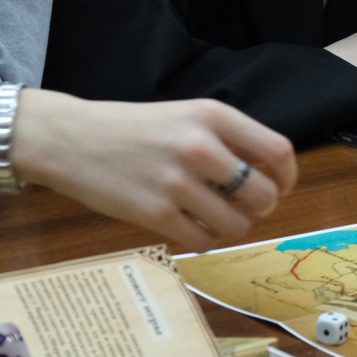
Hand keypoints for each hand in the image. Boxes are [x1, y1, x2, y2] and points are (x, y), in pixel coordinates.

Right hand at [14, 94, 297, 251]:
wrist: (69, 138)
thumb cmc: (130, 128)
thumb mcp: (184, 116)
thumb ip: (226, 139)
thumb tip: (269, 176)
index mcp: (212, 115)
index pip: (278, 152)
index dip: (287, 178)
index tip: (278, 188)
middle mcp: (200, 146)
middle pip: (264, 194)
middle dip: (259, 208)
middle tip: (240, 207)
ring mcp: (177, 182)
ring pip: (238, 224)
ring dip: (232, 227)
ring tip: (212, 218)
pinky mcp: (156, 214)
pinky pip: (204, 241)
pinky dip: (205, 240)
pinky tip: (190, 228)